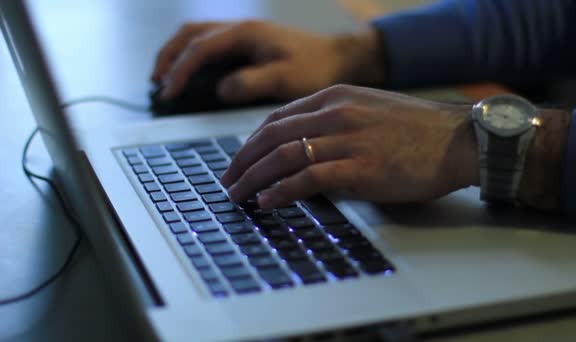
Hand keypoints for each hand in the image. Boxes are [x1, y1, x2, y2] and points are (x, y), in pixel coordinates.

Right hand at [151, 20, 385, 102]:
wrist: (340, 58)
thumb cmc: (316, 66)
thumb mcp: (284, 77)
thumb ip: (250, 82)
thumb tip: (221, 89)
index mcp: (245, 33)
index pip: (200, 48)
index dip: (180, 70)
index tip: (168, 93)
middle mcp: (240, 29)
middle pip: (191, 34)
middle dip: (169, 56)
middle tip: (156, 82)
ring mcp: (244, 36)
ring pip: (199, 37)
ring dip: (179, 55)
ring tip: (166, 79)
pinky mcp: (249, 47)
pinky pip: (213, 47)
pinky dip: (195, 59)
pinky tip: (195, 77)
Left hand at [220, 85, 478, 207]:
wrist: (459, 138)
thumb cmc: (417, 130)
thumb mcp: (369, 111)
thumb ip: (334, 124)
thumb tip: (304, 149)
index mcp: (335, 97)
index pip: (278, 118)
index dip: (251, 141)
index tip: (240, 160)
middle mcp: (336, 113)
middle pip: (271, 136)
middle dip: (242, 161)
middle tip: (227, 181)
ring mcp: (347, 139)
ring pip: (283, 156)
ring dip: (253, 178)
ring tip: (237, 196)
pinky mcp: (360, 167)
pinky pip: (307, 178)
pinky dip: (280, 191)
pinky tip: (266, 202)